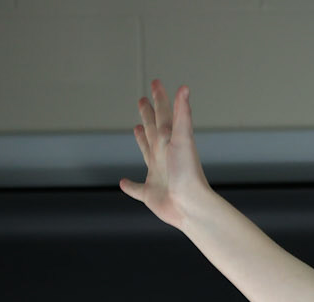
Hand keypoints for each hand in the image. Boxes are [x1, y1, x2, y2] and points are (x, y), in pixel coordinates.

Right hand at [120, 80, 211, 226]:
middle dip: (148, 115)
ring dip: (141, 141)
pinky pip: (137, 189)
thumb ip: (182, 114)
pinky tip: (123, 183)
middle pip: (153, 130)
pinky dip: (130, 186)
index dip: (159, 98)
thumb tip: (185, 88)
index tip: (156, 83)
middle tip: (142, 101)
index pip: (163, 114)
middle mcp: (163, 155)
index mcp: (169, 141)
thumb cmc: (188, 172)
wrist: (190, 205)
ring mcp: (157, 174)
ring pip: (147, 153)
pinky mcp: (150, 194)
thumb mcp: (183, 138)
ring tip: (137, 130)